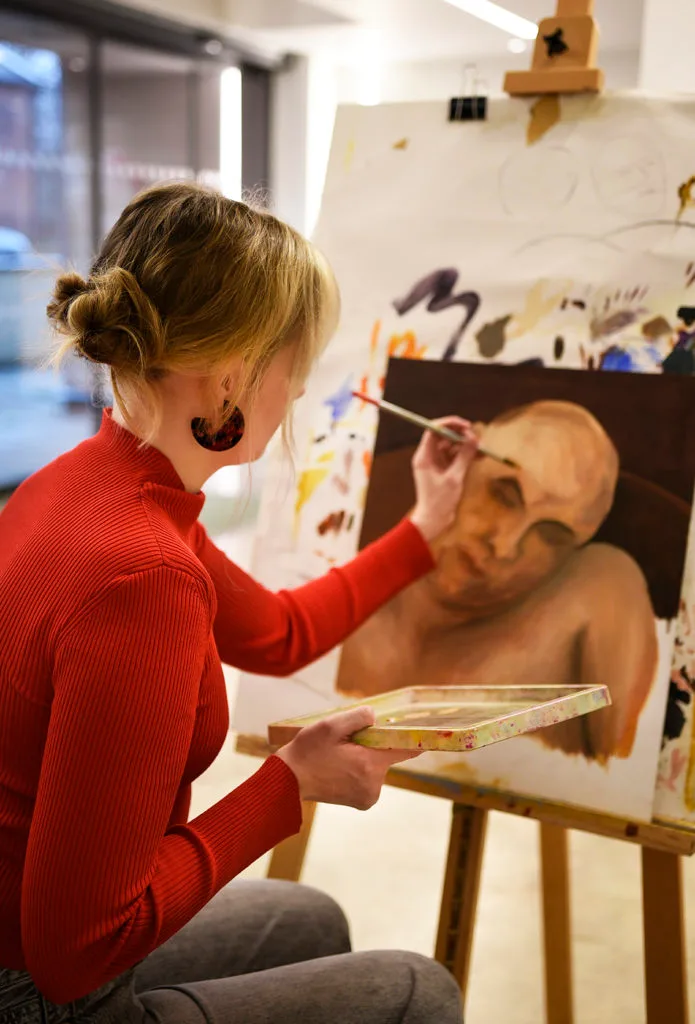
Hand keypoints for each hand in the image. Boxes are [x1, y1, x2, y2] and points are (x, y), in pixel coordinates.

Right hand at [275, 706, 419, 809]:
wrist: (288, 781)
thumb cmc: (308, 751)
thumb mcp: (331, 726)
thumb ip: (359, 717)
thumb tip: (375, 717)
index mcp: (370, 764)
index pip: (406, 749)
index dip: (413, 737)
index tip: (423, 728)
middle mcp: (374, 784)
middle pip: (386, 756)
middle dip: (372, 745)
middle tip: (347, 742)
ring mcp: (369, 796)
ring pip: (376, 767)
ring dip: (363, 759)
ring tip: (337, 757)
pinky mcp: (362, 802)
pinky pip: (369, 779)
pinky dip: (359, 771)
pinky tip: (339, 768)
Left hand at [408, 416, 478, 542]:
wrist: (433, 520)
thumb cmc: (439, 501)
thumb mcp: (454, 478)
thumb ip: (464, 456)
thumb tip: (474, 438)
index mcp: (424, 456)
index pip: (433, 430)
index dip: (450, 424)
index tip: (466, 426)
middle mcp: (428, 457)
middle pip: (443, 436)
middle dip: (460, 435)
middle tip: (476, 437)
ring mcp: (436, 463)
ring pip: (451, 446)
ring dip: (465, 445)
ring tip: (481, 448)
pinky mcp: (443, 470)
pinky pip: (455, 457)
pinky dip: (466, 456)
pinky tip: (479, 456)